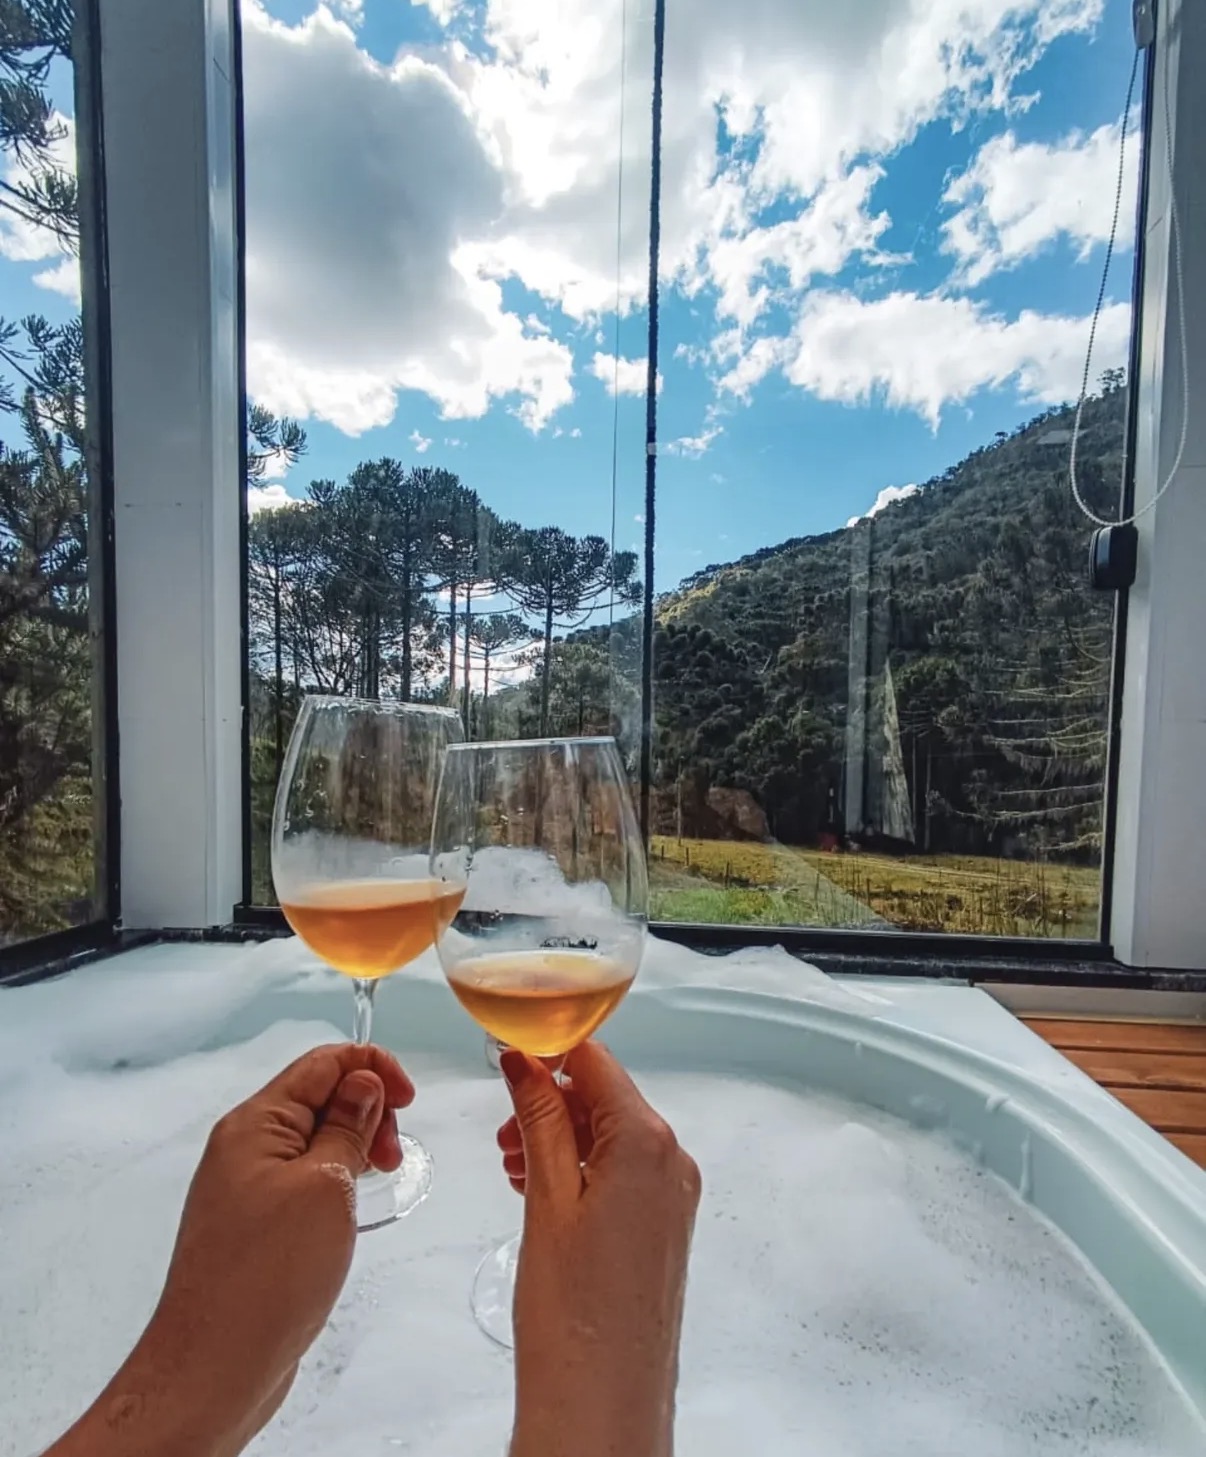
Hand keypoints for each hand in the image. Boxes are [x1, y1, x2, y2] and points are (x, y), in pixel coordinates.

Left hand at [49, 1043, 413, 1456]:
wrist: (213, 1368)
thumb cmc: (264, 1279)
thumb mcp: (326, 1187)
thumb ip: (348, 1127)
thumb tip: (364, 1084)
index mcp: (254, 1124)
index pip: (322, 1062)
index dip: (372, 1068)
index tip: (408, 1097)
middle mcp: (244, 1148)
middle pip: (318, 1097)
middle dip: (367, 1110)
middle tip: (392, 1152)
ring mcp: (246, 1188)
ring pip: (313, 1141)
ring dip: (355, 1147)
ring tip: (377, 1180)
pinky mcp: (255, 1226)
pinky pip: (303, 1180)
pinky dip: (336, 1181)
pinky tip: (350, 1210)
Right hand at [499, 1043, 700, 1456]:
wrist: (604, 1407)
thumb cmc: (574, 1317)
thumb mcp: (545, 1199)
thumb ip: (537, 1118)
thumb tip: (523, 1060)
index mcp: (647, 1142)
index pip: (596, 1060)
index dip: (547, 1050)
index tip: (506, 1055)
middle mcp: (673, 1161)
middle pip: (605, 1097)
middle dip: (550, 1102)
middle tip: (503, 1132)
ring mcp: (674, 1196)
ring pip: (610, 1136)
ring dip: (560, 1137)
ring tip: (515, 1168)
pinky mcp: (664, 1227)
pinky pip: (621, 1173)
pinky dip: (580, 1170)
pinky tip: (541, 1193)